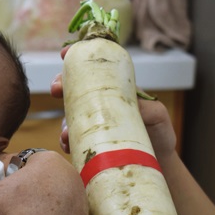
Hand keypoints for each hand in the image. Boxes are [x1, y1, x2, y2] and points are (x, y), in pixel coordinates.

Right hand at [51, 46, 176, 162]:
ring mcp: (91, 121)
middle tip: (56, 90)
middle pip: (73, 87)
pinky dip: (65, 140)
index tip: (65, 54)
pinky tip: (67, 145)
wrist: (156, 160)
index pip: (95, 68)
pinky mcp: (87, 140)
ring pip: (68, 114)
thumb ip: (147, 108)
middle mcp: (99, 102)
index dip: (78, 57)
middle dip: (60, 84)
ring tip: (66, 134)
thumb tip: (129, 106)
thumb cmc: (158, 132)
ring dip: (63, 121)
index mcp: (115, 88)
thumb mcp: (158, 115)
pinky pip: (70, 138)